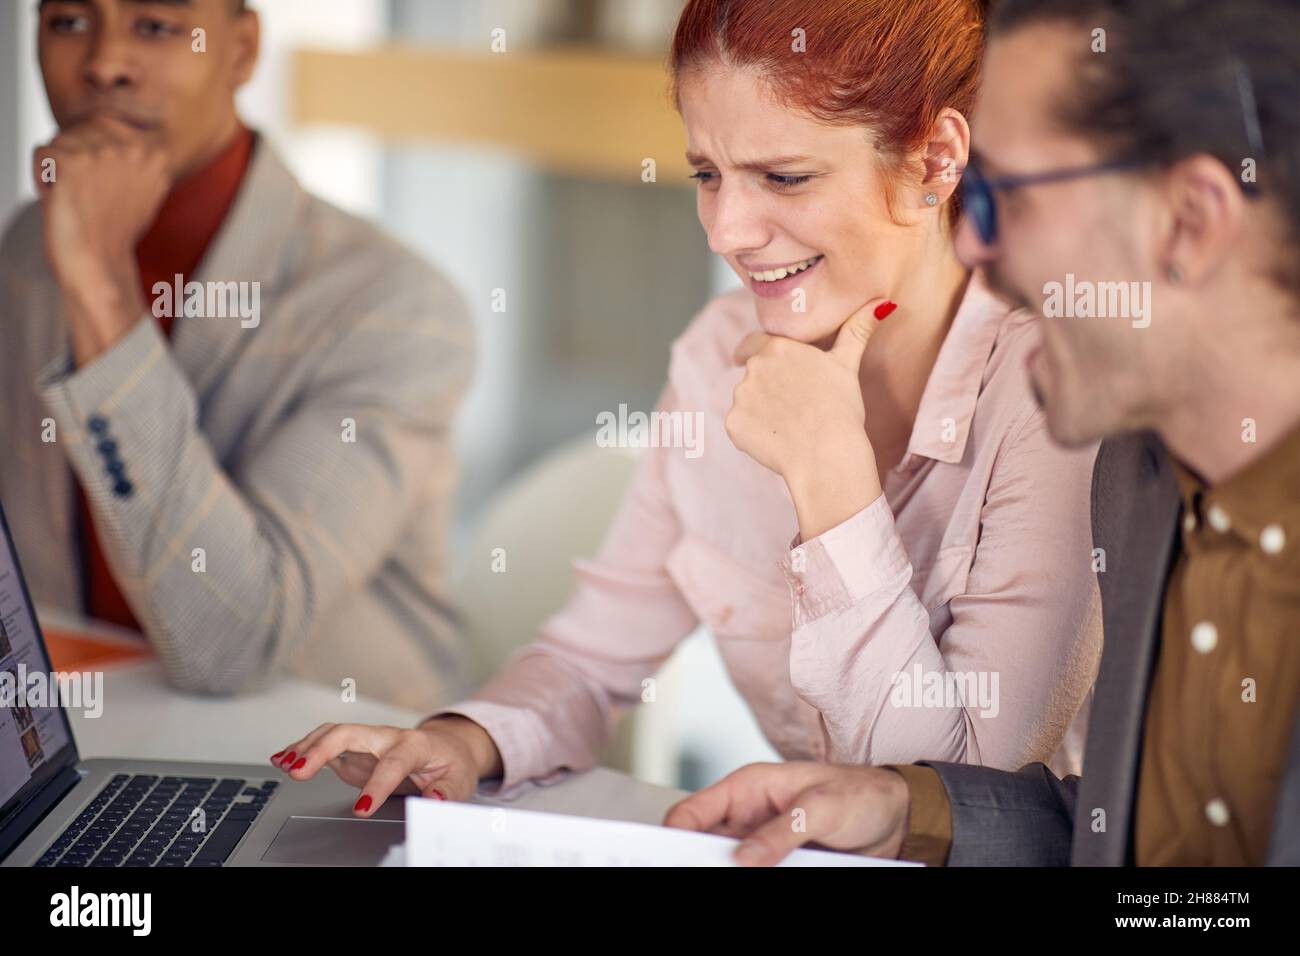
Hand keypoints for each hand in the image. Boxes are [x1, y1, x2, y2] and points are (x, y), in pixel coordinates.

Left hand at [32, 117, 172, 364]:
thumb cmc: (115, 231)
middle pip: (84, 127)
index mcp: (156, 152)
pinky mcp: (70, 162)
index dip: (97, 153)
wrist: (98, 262)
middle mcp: (132, 148)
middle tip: (90, 193)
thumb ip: (138, 155)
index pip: (110, 122)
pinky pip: (40, 153)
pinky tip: (60, 198)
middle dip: (78, 157)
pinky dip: (41, 177)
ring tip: (77, 196)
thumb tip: (121, 125)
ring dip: (60, 168)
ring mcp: (101, 153)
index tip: (105, 185)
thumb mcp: (146, 189)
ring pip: (61, 140)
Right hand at [270, 716, 502, 814]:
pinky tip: (282, 759)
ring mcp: (368, 741)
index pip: (393, 763)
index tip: (362, 810)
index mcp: (414, 746)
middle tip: (299, 771)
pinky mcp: (355, 749)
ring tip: (283, 764)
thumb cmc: (451, 764)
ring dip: (306, 746)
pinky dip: (302, 749)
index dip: (377, 786)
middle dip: (321, 749)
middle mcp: (387, 737)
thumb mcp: (459, 781)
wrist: (448, 747)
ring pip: (333, 734)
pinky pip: (325, 744)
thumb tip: (433, 802)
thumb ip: (446, 793)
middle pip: (350, 733)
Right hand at [662, 761, 910, 866]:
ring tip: (744, 875)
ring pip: (729, 865)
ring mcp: (761, 843)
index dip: (674, 836)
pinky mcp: (778, 864)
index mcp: (747, 788)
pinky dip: (751, 880)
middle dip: (699, 863)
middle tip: (701, 875)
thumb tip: (742, 857)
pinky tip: (756, 883)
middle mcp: (748, 815)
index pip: (692, 812)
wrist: (898, 819)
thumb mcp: (823, 808)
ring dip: (728, 873)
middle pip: (704, 845)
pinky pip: (754, 875)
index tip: (667, 861)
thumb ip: (781, 830)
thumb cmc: (860, 794)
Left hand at [725, 298, 895, 539]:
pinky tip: (778, 440)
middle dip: (767, 386)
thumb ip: (857, 330)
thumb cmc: (841, 408)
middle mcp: (753, 368)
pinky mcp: (734, 425)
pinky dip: (753, 433)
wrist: (827, 456)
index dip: (754, 351)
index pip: (754, 342)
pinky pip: (740, 426)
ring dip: (760, 409)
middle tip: (793, 404)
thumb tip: (883, 303)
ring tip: (789, 424)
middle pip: (753, 374)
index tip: (747, 357)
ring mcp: (740, 397)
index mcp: (777, 347)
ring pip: (746, 400)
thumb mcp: (848, 364)